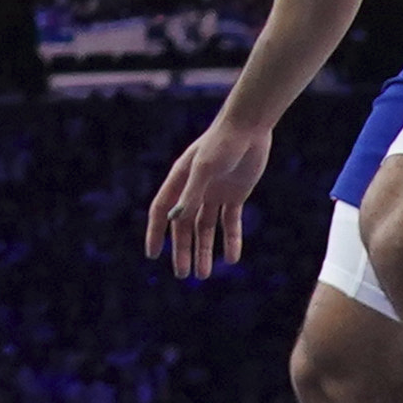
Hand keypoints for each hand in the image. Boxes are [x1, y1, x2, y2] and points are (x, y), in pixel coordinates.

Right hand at [144, 112, 270, 279]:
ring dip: (205, 251)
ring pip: (206, 228)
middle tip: (183, 274)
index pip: (162, 211)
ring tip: (204, 275)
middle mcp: (194, 189)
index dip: (156, 233)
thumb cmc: (222, 142)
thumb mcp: (205, 168)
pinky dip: (231, 240)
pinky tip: (232, 258)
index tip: (153, 255)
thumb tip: (176, 220)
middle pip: (184, 226)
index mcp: (180, 180)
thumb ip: (192, 194)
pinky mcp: (236, 195)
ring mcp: (215, 193)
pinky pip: (231, 222)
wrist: (250, 127)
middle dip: (183, 250)